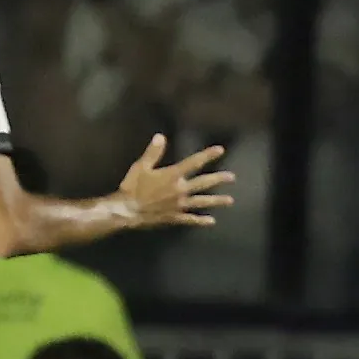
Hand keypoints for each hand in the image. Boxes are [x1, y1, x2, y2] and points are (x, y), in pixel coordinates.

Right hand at [117, 133, 237, 229]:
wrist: (126, 211)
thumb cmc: (132, 187)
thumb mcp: (140, 167)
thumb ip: (153, 153)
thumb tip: (160, 136)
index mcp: (172, 176)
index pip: (194, 163)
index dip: (207, 155)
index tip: (219, 150)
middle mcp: (180, 190)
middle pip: (203, 183)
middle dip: (219, 179)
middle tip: (232, 177)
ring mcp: (179, 205)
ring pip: (202, 202)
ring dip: (217, 201)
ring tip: (230, 201)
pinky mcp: (175, 217)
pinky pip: (191, 219)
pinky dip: (201, 220)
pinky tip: (211, 221)